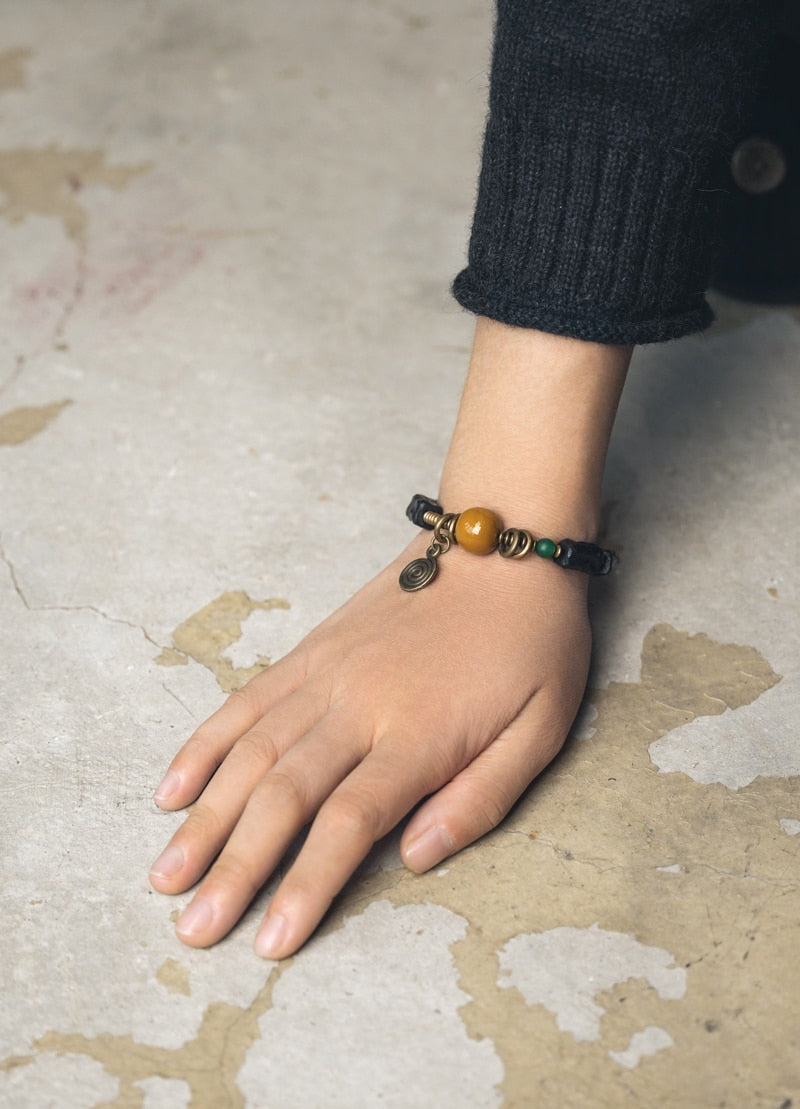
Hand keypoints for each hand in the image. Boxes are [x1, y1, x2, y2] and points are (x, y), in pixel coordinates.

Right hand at [149, 536, 590, 957]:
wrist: (501, 542)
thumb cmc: (531, 641)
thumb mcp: (543, 726)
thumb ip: (481, 798)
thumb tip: (414, 858)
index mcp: (418, 735)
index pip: (347, 824)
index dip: (303, 886)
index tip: (267, 943)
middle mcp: (358, 705)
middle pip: (282, 797)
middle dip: (234, 869)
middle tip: (191, 928)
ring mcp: (325, 673)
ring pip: (250, 753)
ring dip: (205, 818)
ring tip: (167, 873)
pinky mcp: (310, 650)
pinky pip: (246, 700)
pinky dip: (205, 744)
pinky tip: (174, 786)